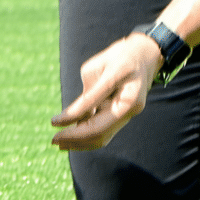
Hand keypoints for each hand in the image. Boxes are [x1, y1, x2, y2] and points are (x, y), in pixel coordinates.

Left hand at [50, 33, 162, 150]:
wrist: (145, 55)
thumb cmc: (118, 57)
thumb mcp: (97, 66)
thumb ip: (87, 92)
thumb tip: (73, 116)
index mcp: (124, 89)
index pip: (93, 106)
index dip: (71, 117)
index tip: (53, 123)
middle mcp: (130, 106)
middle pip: (100, 131)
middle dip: (75, 138)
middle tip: (54, 140)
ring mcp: (129, 113)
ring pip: (104, 137)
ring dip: (81, 143)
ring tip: (60, 144)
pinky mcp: (124, 115)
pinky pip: (106, 132)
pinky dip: (89, 137)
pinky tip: (72, 139)